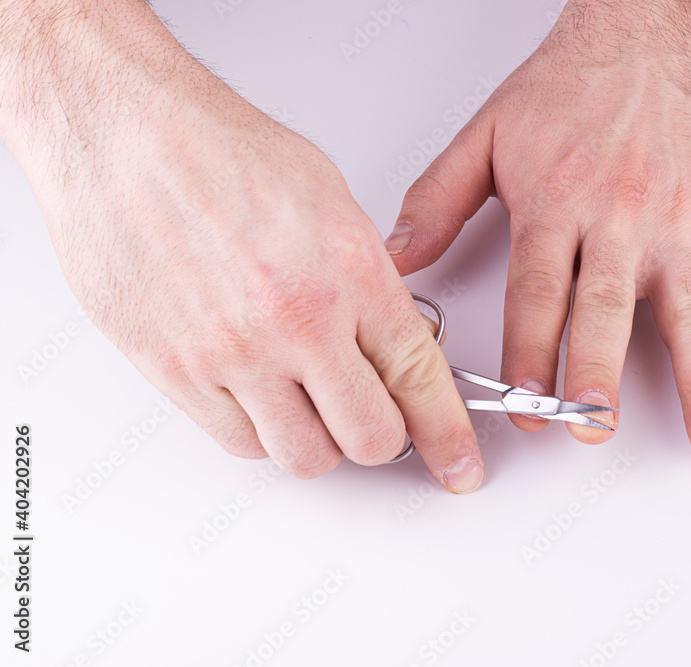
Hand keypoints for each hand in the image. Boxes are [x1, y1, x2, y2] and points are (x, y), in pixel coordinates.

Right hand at [0, 0, 482, 490]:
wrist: (121, 132)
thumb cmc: (218, 149)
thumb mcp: (331, 201)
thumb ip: (367, 279)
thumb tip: (388, 334)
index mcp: (348, 272)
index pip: (419, 377)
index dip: (448, 433)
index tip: (458, 461)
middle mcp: (295, 320)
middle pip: (369, 438)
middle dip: (382, 437)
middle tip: (373, 418)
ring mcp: (232, 352)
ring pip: (303, 456)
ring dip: (318, 439)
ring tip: (308, 401)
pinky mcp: (174, 369)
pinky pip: (237, 442)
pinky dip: (258, 430)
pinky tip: (257, 395)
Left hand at [385, 0, 690, 456]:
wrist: (641, 37)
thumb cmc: (566, 90)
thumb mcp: (485, 136)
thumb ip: (436, 200)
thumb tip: (397, 257)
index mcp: (554, 205)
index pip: (537, 292)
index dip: (528, 351)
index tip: (523, 403)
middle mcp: (617, 219)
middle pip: (605, 307)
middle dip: (599, 372)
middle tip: (594, 426)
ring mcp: (677, 224)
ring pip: (688, 309)